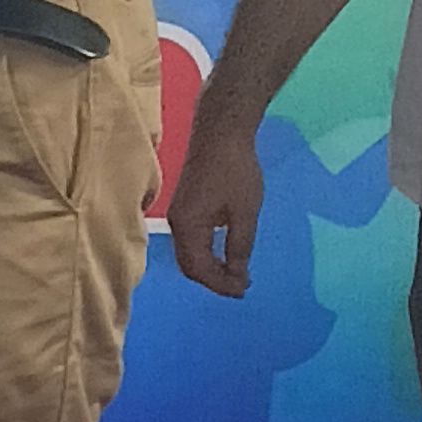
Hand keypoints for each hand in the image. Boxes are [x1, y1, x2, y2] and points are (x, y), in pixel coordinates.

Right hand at [166, 107, 264, 295]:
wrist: (220, 132)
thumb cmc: (235, 170)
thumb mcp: (244, 212)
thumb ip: (239, 247)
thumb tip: (237, 275)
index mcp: (188, 226)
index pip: (198, 269)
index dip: (220, 284)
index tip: (243, 290)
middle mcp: (176, 224)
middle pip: (188, 266)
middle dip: (213, 280)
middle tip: (240, 286)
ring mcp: (177, 215)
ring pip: (188, 255)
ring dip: (209, 268)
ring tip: (235, 274)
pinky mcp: (184, 207)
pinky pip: (190, 241)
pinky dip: (205, 254)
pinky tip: (223, 254)